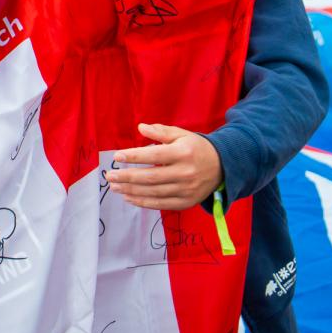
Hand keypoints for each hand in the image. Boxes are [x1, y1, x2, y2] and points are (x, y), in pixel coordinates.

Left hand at [106, 123, 223, 210]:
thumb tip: (141, 127)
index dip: (134, 156)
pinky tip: (129, 198)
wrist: (222, 166)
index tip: (117, 157)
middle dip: (127, 177)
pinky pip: (161, 204)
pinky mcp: (186, 202)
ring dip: (131, 191)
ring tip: (114, 187)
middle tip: (109, 176)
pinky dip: (143, 202)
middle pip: (151, 177)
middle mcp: (185, 173)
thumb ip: (161, 131)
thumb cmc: (196, 148)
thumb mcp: (181, 134)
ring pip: (153, 192)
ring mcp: (186, 190)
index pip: (154, 155)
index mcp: (183, 153)